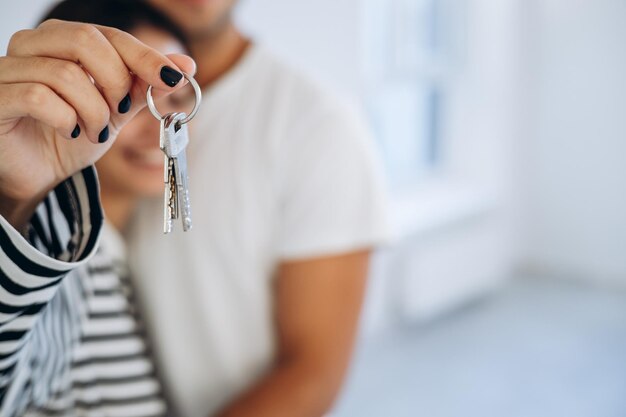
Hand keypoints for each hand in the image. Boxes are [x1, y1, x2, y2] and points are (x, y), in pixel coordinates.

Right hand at [0, 19, 195, 228]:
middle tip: (119, 112)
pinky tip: (69, 132)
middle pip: (86, 40)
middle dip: (116, 82)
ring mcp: (7, 69)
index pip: (109, 35)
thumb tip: (186, 66)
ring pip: (65, 74)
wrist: (36, 176)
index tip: (174, 79)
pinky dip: (65, 119)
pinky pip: (37, 96)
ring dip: (93, 111)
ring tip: (93, 132)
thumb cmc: (70, 137)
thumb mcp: (116, 112)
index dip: (145, 56)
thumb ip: (145, 87)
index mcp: (62, 40)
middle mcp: (31, 45)